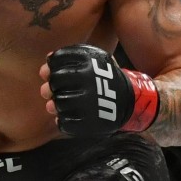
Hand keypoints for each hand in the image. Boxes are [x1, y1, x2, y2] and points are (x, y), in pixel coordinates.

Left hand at [40, 44, 158, 135]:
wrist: (132, 100)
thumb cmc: (106, 77)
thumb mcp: (95, 60)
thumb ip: (72, 56)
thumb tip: (48, 57)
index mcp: (89, 64)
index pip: (56, 62)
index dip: (51, 67)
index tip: (52, 71)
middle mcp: (89, 83)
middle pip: (54, 82)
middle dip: (51, 86)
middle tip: (53, 89)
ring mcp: (89, 104)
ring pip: (57, 103)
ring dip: (54, 104)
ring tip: (57, 103)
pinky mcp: (90, 123)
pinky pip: (65, 123)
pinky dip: (61, 120)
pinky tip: (64, 117)